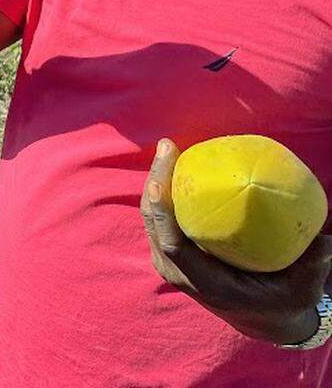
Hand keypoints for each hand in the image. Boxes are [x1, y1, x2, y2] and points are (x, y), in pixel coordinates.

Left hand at [141, 138, 331, 344]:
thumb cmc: (283, 300)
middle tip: (168, 146)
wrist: (260, 318)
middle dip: (155, 182)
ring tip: (168, 148)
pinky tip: (175, 165)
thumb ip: (312, 266)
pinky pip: (160, 218)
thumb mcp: (302, 289)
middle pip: (154, 224)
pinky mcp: (171, 253)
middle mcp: (180, 273)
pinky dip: (163, 191)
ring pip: (151, 218)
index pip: (173, 245)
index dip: (163, 212)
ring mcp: (171, 264)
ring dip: (156, 181)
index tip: (161, 181)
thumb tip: (324, 239)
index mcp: (206, 283)